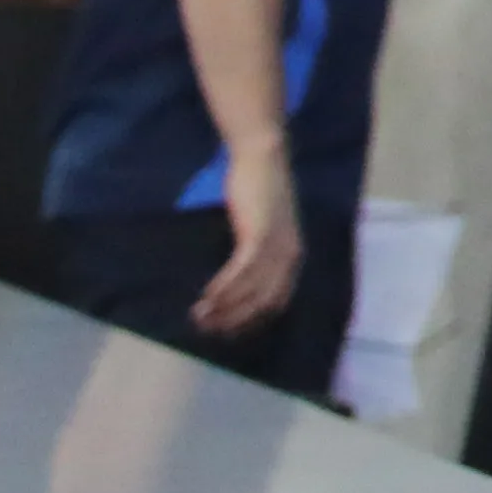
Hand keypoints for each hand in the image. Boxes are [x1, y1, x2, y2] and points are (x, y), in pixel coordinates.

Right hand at [197, 139, 304, 342]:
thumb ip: (257, 253)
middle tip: (206, 330)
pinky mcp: (260, 235)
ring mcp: (277, 246)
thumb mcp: (263, 228)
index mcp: (293, 256)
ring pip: (250, 290)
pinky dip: (224, 287)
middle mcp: (290, 255)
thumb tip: (237, 281)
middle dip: (234, 320)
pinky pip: (241, 271)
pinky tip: (207, 296)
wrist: (263, 159)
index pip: (276, 302)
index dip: (251, 321)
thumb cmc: (259, 193)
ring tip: (199, 316)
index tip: (227, 333)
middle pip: (262, 302)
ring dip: (223, 307)